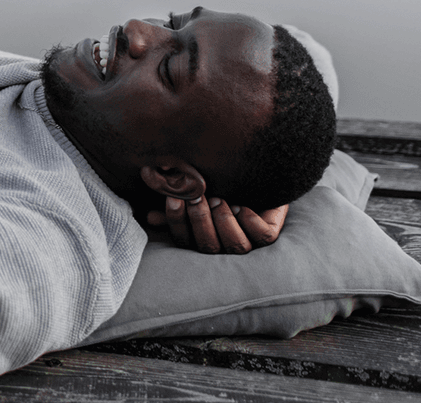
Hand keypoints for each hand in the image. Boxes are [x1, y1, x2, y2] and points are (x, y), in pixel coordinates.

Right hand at [146, 196, 287, 253]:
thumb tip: (150, 216)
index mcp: (202, 236)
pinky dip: (249, 221)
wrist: (255, 173)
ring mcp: (249, 241)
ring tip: (219, 199)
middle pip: (209, 246)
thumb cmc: (220, 184)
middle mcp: (224, 244)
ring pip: (235, 245)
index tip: (174, 198)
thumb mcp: (197, 191)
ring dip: (223, 222)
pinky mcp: (270, 232)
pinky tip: (241, 205)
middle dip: (200, 220)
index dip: (177, 221)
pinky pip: (262, 236)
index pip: (184, 240)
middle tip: (197, 195)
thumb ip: (177, 203)